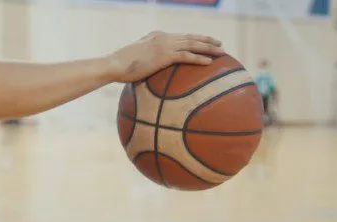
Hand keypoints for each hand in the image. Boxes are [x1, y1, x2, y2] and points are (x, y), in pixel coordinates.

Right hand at [107, 31, 223, 82]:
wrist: (114, 64)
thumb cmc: (122, 66)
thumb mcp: (136, 59)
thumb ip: (147, 60)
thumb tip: (150, 71)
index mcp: (157, 36)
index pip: (180, 36)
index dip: (195, 38)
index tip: (206, 41)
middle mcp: (163, 38)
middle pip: (190, 37)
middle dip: (207, 40)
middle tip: (220, 44)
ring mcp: (164, 45)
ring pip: (192, 44)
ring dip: (209, 48)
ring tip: (221, 52)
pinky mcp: (164, 55)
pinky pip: (186, 56)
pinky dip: (199, 58)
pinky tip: (209, 62)